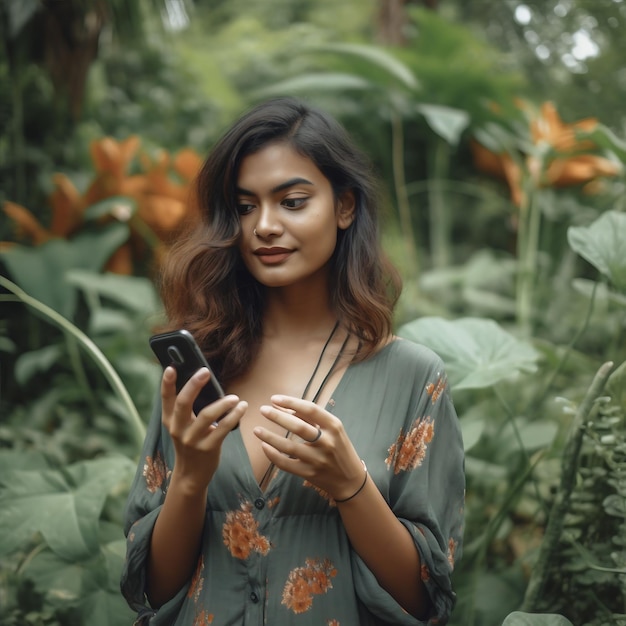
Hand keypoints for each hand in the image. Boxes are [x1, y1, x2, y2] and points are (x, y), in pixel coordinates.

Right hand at [162, 366, 246, 494]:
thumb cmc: (191, 443)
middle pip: (183, 403)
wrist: (191, 475)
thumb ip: (188, 408)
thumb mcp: (183, 426)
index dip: (167, 383)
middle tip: (205, 371)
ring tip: (235, 397)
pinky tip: (241, 407)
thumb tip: (202, 381)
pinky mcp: (207, 448)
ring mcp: (192, 440)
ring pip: (206, 416)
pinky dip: (234, 416)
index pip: (166, 399)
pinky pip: (222, 429)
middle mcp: (178, 429)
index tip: (171, 367)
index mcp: (170, 421)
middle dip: (194, 385)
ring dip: (223, 403)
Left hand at [253, 395, 363, 500]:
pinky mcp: (309, 473)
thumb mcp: (333, 430)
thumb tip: (285, 407)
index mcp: (334, 426)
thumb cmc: (339, 448)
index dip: (291, 402)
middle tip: (263, 409)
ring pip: (289, 447)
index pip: (310, 409)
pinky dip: (273, 455)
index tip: (274, 398)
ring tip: (256, 429)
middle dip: (277, 417)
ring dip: (270, 437)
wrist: (350, 479)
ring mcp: (317, 459)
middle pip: (298, 427)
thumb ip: (312, 418)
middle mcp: (326, 442)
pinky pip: (286, 464)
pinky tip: (264, 447)